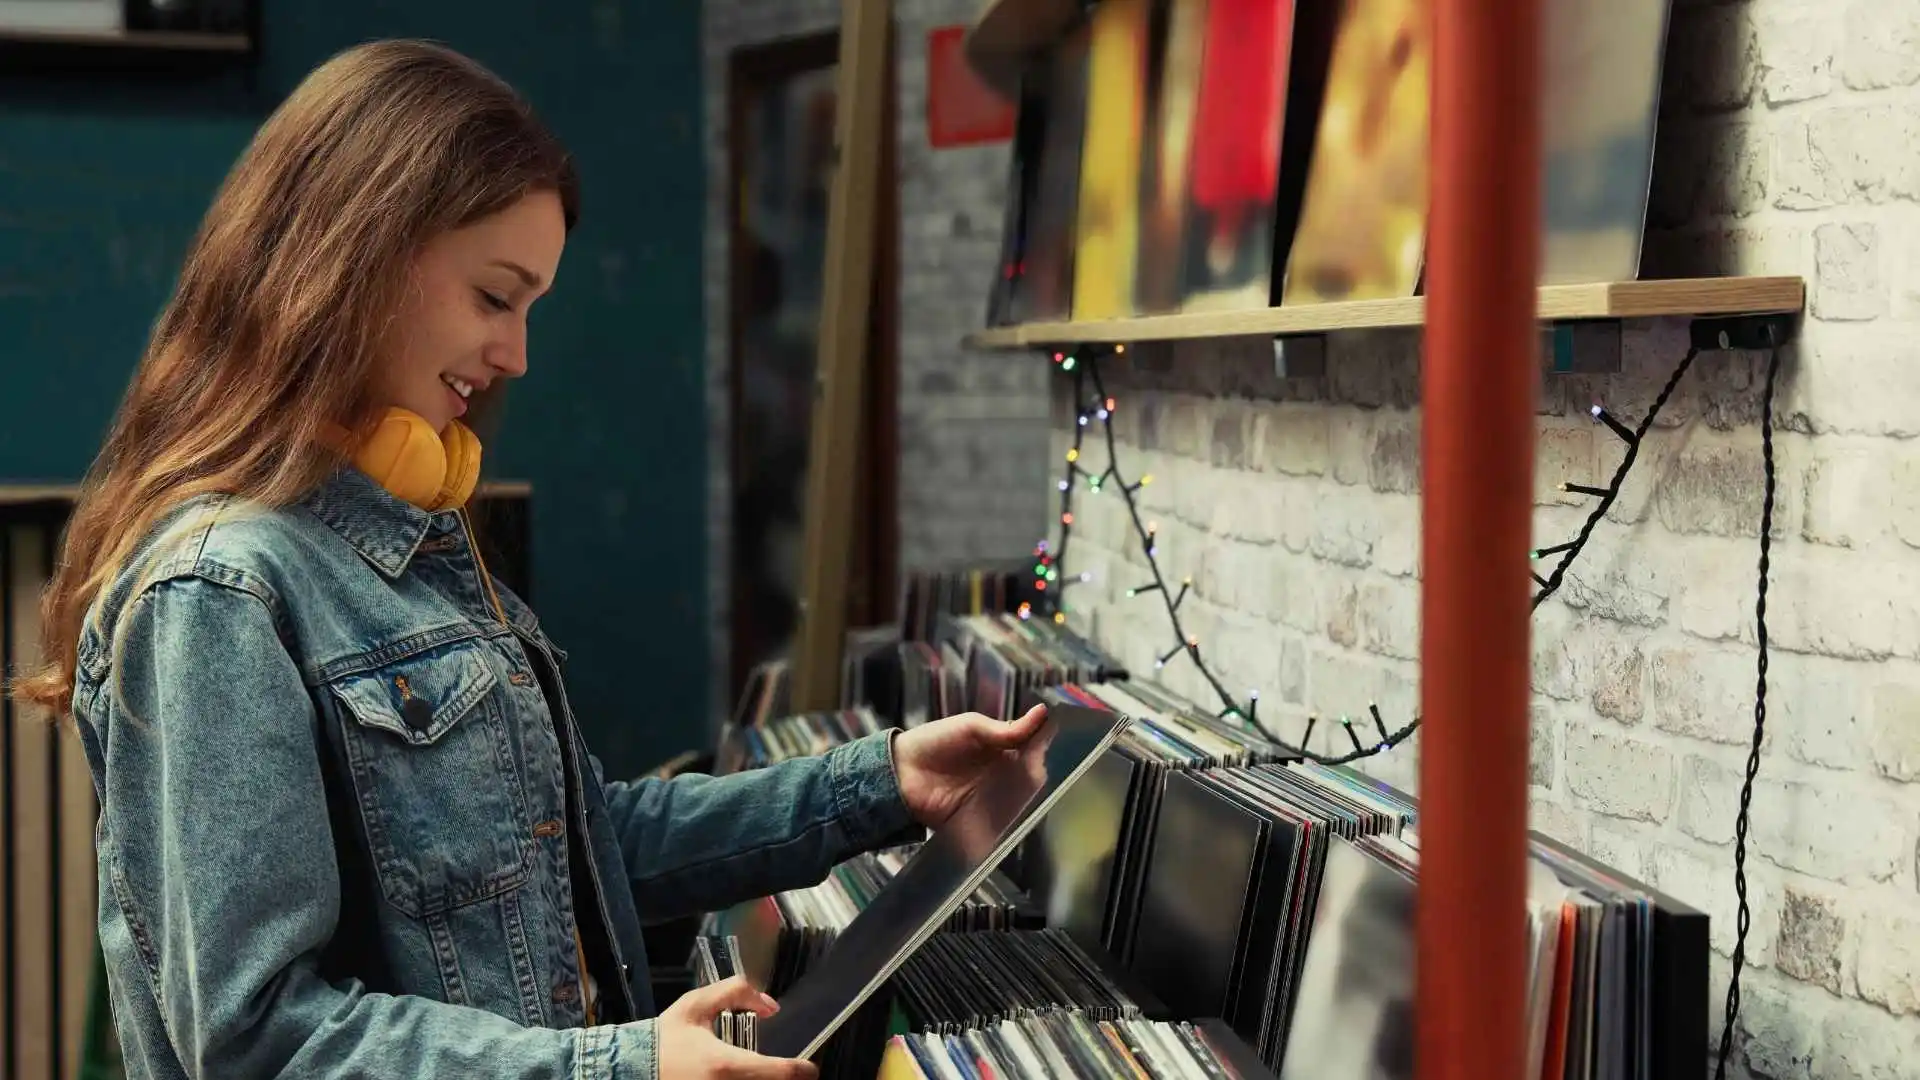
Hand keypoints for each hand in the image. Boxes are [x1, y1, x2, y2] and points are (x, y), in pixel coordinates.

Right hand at [656, 976, 816, 1079]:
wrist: (629, 1068)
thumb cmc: (665, 1038)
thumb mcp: (696, 1005)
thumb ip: (735, 992)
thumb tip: (770, 1005)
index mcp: (727, 1065)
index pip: (781, 1073)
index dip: (802, 1070)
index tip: (809, 1067)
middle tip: (791, 1072)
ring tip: (769, 1073)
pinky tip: (745, 1078)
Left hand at [892, 704, 1047, 826]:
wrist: (901, 772)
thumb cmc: (936, 741)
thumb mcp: (972, 728)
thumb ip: (1007, 729)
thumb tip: (1043, 713)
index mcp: (1003, 750)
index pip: (1033, 753)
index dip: (1040, 752)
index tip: (1041, 750)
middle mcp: (1001, 776)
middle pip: (1030, 781)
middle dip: (1033, 777)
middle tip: (1027, 771)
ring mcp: (991, 800)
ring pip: (1020, 804)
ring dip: (1023, 800)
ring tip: (1017, 791)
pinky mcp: (978, 821)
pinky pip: (999, 825)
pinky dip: (1006, 823)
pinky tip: (1007, 814)